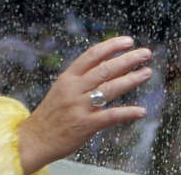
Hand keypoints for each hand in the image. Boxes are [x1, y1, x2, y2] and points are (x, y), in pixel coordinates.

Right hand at [18, 36, 152, 172]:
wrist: (34, 139)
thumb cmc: (51, 114)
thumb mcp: (62, 89)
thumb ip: (81, 78)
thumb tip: (108, 64)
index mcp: (68, 78)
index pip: (92, 55)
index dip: (111, 46)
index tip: (128, 41)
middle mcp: (74, 89)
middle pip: (105, 69)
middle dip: (128, 59)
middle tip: (146, 53)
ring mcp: (80, 106)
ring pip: (110, 88)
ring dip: (132, 79)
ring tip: (147, 72)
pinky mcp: (85, 125)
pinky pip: (110, 116)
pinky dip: (127, 113)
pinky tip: (141, 111)